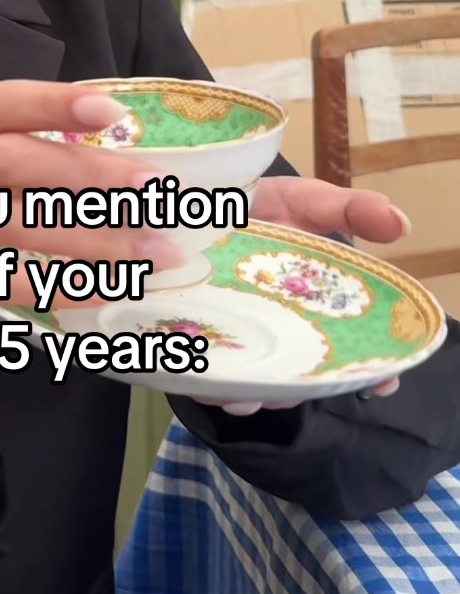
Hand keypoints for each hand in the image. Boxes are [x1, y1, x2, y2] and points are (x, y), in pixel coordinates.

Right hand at [0, 80, 188, 459]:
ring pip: (10, 224)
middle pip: (7, 161)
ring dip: (90, 239)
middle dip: (87, 173)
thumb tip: (126, 160)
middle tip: (153, 188)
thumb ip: (28, 164)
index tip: (114, 112)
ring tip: (149, 249)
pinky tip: (103, 288)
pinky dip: (55, 285)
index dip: (52, 103)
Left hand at [209, 174, 409, 415]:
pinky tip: (206, 376)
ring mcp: (239, 338)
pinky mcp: (194, 336)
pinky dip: (205, 380)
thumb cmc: (269, 208)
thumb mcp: (312, 203)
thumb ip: (352, 211)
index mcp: (317, 313)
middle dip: (298, 390)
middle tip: (294, 388)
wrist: (208, 200)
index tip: (383, 382)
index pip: (351, 354)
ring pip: (250, 383)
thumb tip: (400, 224)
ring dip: (249, 393)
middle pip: (298, 378)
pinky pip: (201, 371)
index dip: (369, 373)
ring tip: (246, 393)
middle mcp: (281, 333)